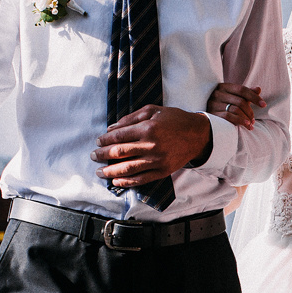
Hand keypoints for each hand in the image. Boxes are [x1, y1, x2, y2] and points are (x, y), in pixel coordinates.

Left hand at [95, 106, 214, 186]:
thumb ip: (131, 118)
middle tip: (93, 156)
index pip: (119, 136)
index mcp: (148, 128)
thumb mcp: (153, 110)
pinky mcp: (162, 171)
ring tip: (100, 172)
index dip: (105, 140)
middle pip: (120, 153)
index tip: (98, 142)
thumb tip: (111, 128)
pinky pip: (142, 179)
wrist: (197, 135)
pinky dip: (127, 182)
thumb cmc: (174, 120)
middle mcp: (151, 145)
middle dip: (103, 155)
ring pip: (128, 169)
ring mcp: (157, 160)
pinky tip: (116, 181)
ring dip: (111, 171)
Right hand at [206, 83, 263, 129]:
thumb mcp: (234, 98)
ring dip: (246, 118)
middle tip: (254, 119)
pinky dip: (240, 121)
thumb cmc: (222, 106)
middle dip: (250, 111)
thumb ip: (246, 94)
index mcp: (223, 86)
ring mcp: (213, 104)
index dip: (254, 97)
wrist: (204, 118)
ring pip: (236, 110)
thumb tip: (258, 89)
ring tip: (251, 124)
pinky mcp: (212, 114)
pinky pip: (229, 117)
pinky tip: (246, 125)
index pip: (242, 89)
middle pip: (240, 101)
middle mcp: (217, 93)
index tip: (263, 105)